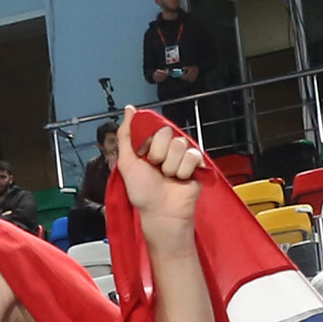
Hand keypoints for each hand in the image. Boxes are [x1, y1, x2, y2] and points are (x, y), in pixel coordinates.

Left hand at [115, 109, 207, 244]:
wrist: (161, 212)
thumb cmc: (142, 192)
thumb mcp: (126, 162)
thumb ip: (126, 134)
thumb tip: (129, 109)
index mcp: (151, 143)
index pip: (153, 127)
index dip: (147, 143)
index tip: (142, 157)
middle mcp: (167, 146)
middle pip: (166, 133)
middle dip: (158, 154)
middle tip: (156, 169)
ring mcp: (182, 154)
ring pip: (179, 145)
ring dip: (171, 166)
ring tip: (169, 177)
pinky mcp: (197, 163)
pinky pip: (192, 155)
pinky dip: (184, 171)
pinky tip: (181, 179)